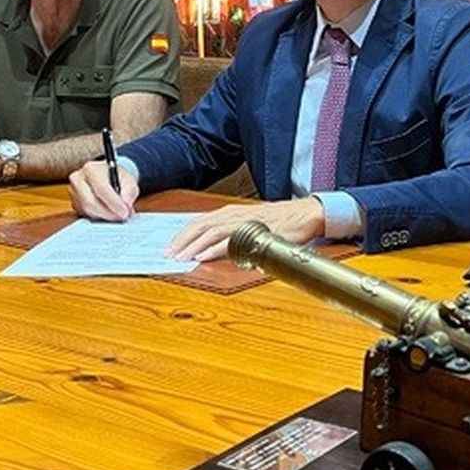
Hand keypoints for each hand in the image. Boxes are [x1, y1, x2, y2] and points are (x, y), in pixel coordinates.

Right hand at [68, 159, 139, 220]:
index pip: (101, 188)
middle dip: (109, 213)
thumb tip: (126, 204)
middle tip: (123, 217)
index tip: (125, 212)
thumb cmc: (116, 177)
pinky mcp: (74, 204)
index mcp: (91, 169)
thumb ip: (130, 191)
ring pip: (88, 211)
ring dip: (105, 216)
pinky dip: (100, 218)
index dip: (113, 202)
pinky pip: (86, 215)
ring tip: (118, 215)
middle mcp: (78, 179)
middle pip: (90, 202)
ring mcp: (74, 193)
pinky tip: (109, 214)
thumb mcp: (128, 179)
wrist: (105, 177)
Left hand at [165, 198, 325, 263]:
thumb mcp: (248, 224)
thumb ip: (230, 234)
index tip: (170, 247)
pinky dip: (213, 249)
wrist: (302, 215)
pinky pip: (228, 241)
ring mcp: (241, 222)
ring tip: (180, 257)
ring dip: (192, 245)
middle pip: (199, 226)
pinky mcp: (253, 232)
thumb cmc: (277, 221)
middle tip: (168, 254)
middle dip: (181, 240)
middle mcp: (231, 214)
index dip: (182, 235)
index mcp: (228, 213)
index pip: (198, 222)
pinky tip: (202, 256)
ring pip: (209, 232)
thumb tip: (213, 248)